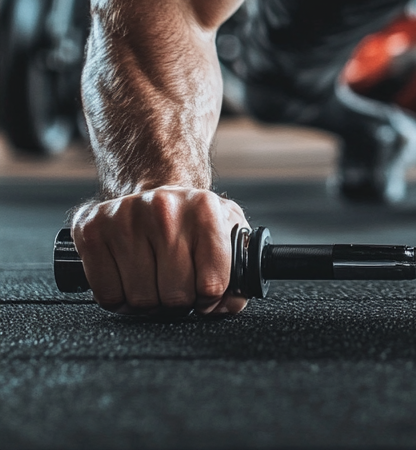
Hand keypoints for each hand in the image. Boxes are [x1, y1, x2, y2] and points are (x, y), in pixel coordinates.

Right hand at [72, 186, 249, 315]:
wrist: (155, 194)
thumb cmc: (194, 221)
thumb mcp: (228, 233)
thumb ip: (240, 271)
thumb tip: (227, 305)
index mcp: (204, 208)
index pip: (212, 284)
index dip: (209, 298)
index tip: (205, 292)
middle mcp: (164, 207)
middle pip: (175, 296)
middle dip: (178, 301)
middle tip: (177, 284)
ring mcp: (125, 216)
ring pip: (140, 300)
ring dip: (148, 300)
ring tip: (154, 278)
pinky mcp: (92, 229)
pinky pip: (107, 295)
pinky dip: (118, 298)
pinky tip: (129, 276)